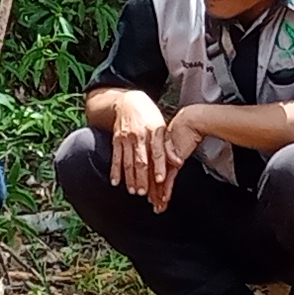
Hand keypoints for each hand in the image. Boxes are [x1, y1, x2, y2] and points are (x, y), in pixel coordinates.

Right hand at [107, 94, 178, 208]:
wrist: (129, 101)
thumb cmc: (149, 116)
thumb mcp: (162, 127)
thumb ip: (169, 146)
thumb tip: (178, 162)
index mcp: (154, 132)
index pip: (158, 152)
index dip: (159, 166)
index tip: (160, 180)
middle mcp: (140, 135)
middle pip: (141, 160)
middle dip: (142, 177)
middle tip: (143, 193)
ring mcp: (127, 138)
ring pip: (128, 161)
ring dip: (130, 178)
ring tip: (133, 191)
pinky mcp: (116, 139)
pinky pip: (115, 157)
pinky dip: (115, 170)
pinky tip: (115, 181)